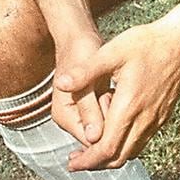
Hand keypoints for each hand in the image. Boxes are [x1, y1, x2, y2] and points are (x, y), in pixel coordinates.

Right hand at [52, 30, 110, 147]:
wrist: (78, 38)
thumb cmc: (81, 53)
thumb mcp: (87, 79)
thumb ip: (89, 109)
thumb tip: (94, 138)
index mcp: (64, 116)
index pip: (89, 142)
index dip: (107, 132)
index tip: (113, 105)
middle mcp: (70, 120)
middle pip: (97, 139)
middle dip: (111, 123)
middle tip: (111, 94)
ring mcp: (80, 115)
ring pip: (104, 129)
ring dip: (114, 116)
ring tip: (112, 92)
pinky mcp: (90, 108)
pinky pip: (107, 119)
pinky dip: (114, 110)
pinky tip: (115, 93)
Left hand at [56, 20, 179, 170]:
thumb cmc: (147, 43)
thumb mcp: (112, 52)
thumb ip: (86, 71)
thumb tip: (61, 84)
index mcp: (129, 106)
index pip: (106, 148)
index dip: (87, 161)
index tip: (71, 163)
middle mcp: (145, 119)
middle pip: (119, 157)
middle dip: (95, 164)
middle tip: (76, 160)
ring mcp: (157, 119)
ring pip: (132, 151)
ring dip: (111, 156)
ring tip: (91, 150)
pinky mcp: (163, 115)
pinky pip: (142, 140)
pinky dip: (125, 145)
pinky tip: (114, 133)